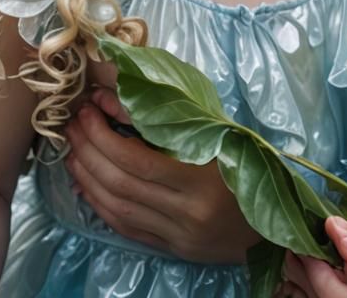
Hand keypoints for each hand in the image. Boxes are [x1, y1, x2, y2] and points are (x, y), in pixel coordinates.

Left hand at [65, 87, 258, 262]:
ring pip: (118, 207)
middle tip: (73, 125)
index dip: (105, 135)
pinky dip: (101, 206)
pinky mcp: (173, 249)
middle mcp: (187, 210)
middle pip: (122, 182)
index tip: (89, 110)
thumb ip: (175, 119)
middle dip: (90, 151)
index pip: (138, 159)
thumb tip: (120, 98)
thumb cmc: (252, 166)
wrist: (274, 224)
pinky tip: (86, 187)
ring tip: (71, 151)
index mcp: (203, 177)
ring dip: (88, 177)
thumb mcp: (222, 134)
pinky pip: (126, 228)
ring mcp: (178, 233)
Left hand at [299, 217, 346, 297]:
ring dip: (313, 278)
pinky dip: (324, 283)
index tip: (300, 243)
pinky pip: (337, 297)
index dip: (315, 269)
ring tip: (298, 253)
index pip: (334, 297)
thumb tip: (336, 234)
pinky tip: (315, 263)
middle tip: (294, 245)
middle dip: (312, 273)